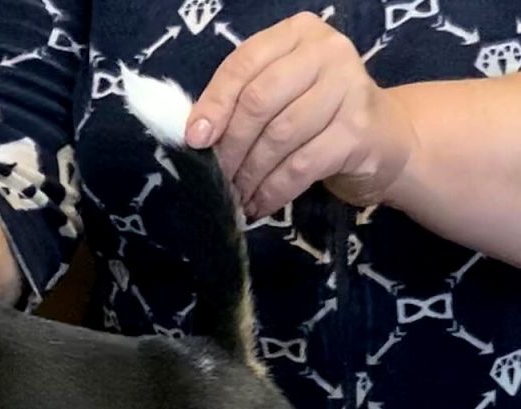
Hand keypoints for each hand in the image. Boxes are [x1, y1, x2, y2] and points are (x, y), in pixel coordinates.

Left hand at [185, 12, 416, 218]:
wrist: (384, 138)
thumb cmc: (317, 115)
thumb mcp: (279, 96)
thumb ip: (241, 102)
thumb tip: (197, 136)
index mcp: (297, 34)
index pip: (243, 65)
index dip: (214, 105)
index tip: (195, 141)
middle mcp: (328, 52)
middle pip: (259, 101)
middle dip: (231, 146)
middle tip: (217, 176)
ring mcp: (350, 88)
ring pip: (279, 136)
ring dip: (250, 173)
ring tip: (235, 195)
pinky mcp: (359, 130)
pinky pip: (302, 165)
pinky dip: (273, 190)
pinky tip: (259, 204)